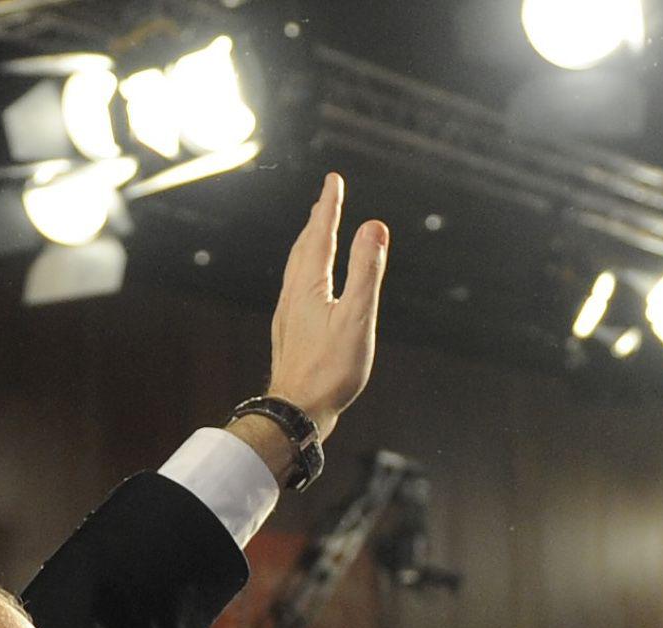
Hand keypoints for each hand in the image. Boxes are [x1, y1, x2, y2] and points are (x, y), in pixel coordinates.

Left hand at [266, 173, 386, 441]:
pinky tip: (307, 288)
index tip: (333, 179)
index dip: (329, 206)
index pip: (320, 235)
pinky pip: (295, 290)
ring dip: (308, 245)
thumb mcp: (357, 318)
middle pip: (304, 247)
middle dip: (317, 220)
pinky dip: (304, 273)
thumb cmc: (330, 369)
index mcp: (310, 286)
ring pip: (296, 269)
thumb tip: (374, 226)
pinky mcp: (289, 334)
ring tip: (314, 234)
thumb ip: (366, 271)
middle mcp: (293, 295)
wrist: (296, 412)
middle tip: (325, 198)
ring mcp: (287, 315)